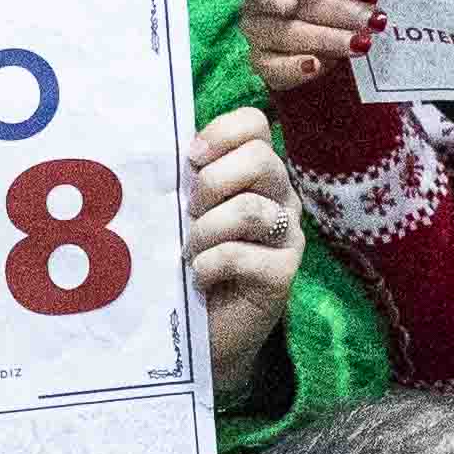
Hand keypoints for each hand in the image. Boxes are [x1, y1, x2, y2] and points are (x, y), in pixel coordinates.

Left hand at [186, 106, 302, 386]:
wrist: (206, 329)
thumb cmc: (193, 260)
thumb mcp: (185, 210)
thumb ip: (186, 177)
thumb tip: (164, 148)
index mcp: (258, 171)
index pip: (256, 124)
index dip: (221, 132)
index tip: (190, 158)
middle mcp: (281, 196)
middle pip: (261, 159)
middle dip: (213, 183)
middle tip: (190, 211)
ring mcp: (288, 235)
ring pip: (251, 208)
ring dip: (206, 229)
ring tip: (190, 250)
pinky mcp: (284, 274)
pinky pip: (243, 254)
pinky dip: (211, 263)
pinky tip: (199, 275)